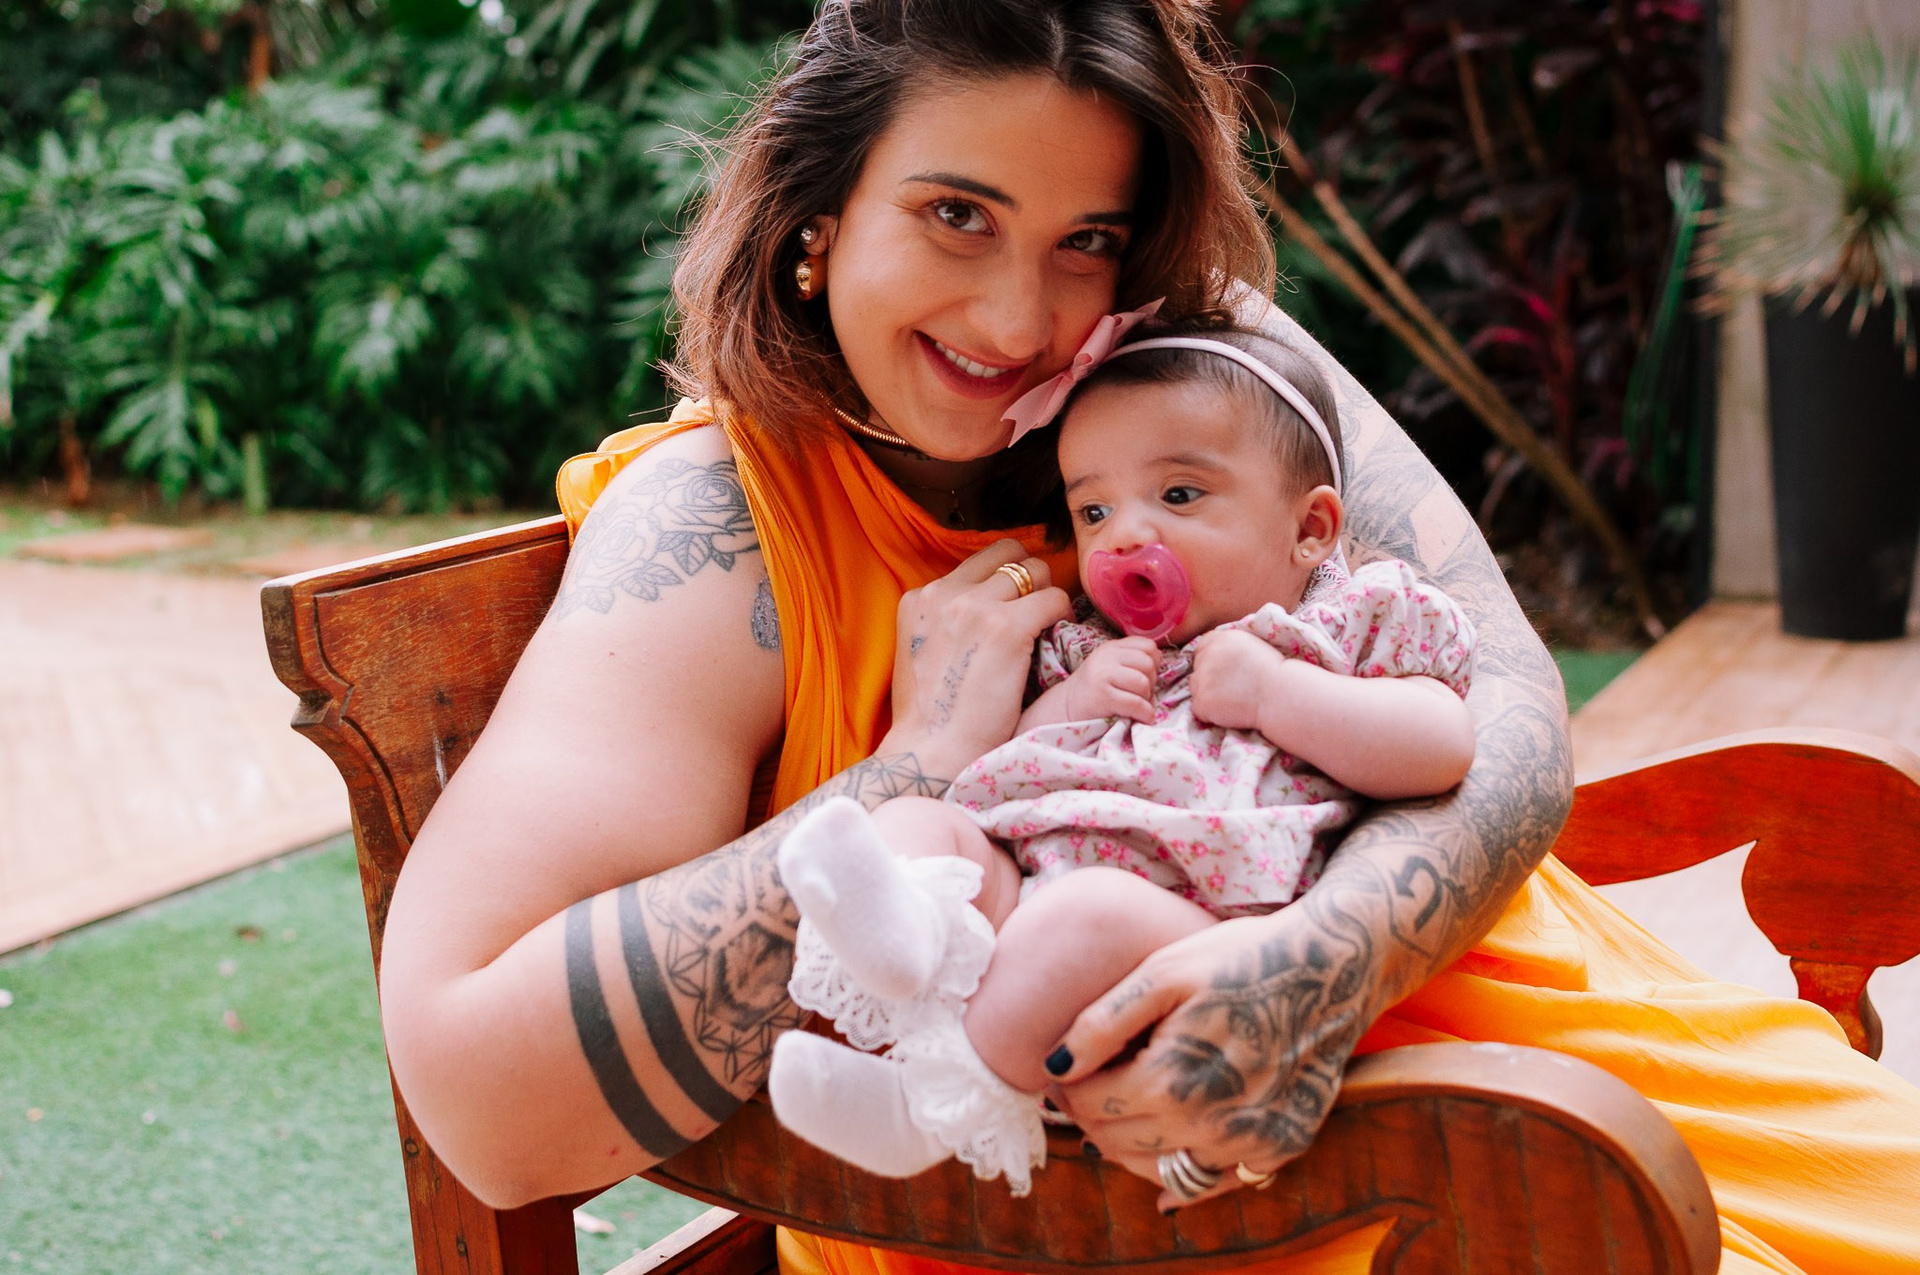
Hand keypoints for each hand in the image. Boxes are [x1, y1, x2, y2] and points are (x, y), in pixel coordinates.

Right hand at [882, 541, 1071, 776]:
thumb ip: (944, 622)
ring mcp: (976, 607)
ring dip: (1048, 594)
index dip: (1004, 578)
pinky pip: (1054, 598)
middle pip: (1008, 554)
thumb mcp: (921, 652)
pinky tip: (1058, 635)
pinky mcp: (1006, 627)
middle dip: (1029, 576)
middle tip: (1036, 608)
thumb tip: (981, 610)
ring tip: (1049, 624)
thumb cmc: (931, 717)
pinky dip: (1063, 613)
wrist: (929, 751)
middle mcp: (944, 593)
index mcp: (919, 598)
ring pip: (1036, 571)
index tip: (1015, 601)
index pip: (978, 561)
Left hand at [1044, 908, 1369, 1211]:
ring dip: (1130, 1149)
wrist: (1333, 966)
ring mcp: (1249, 1146)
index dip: (1066, 1090)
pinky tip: (1169, 1155)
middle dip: (1091, 1118)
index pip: (1089, 1108)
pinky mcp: (1279, 1149)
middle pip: (1118, 1144)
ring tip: (1122, 1113)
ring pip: (1161, 1172)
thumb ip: (1102, 1023)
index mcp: (1171, 1082)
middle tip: (1085, 1089)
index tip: (1062, 1072)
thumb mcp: (1162, 972)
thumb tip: (1053, 1067)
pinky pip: (1215, 1181)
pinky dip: (1184, 1174)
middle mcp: (1210, 1128)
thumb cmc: (1241, 958)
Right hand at [1061, 636, 1158, 723]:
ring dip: (1147, 699)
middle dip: (1151, 682)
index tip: (1146, 677)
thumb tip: (1160, 664)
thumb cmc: (1094, 691)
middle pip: (1148, 664)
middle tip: (1142, 695)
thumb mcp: (1110, 667)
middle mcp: (1106, 657)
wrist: (1065, 709)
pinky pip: (1136, 703)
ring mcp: (1103, 675)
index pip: (1148, 645)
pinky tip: (1143, 718)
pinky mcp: (1102, 696)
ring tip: (1138, 706)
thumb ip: (1131, 661)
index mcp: (1112, 648)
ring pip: (1143, 682)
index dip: (1154, 663)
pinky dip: (1145, 713)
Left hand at [1188, 629, 1288, 735]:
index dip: (1212, 660)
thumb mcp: (1252, 645)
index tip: (1226, 671)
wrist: (1279, 694)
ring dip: (1208, 694)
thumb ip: (1229, 647)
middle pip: (1197, 667)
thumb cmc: (1274, 672)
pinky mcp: (1201, 702)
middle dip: (1209, 677)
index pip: (1202, 647)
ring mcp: (1202, 679)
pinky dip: (1211, 713)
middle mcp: (1207, 656)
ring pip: (1195, 688)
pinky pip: (1200, 709)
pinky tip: (1231, 711)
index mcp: (1220, 638)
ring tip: (1232, 700)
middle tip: (1232, 688)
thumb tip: (1217, 654)